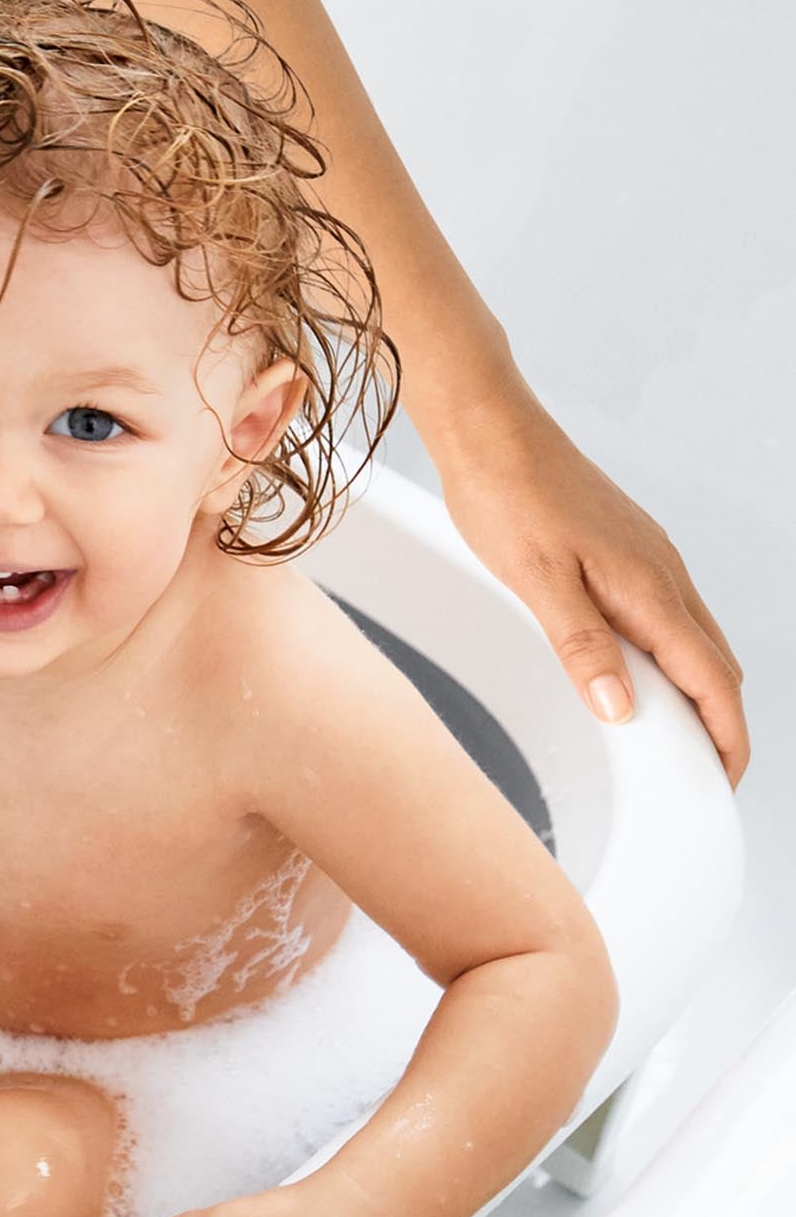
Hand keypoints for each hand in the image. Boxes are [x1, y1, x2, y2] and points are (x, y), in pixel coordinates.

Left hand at [434, 402, 747, 786]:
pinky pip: (668, 615)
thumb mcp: (536, 582)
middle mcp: (663, 575)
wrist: (492, 435)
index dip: (725, 736)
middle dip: (719, 723)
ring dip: (697, 691)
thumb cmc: (506, 500)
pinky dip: (672, 657)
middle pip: (715, 664)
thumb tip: (620, 708)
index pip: (711, 679)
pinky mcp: (628, 551)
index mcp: (649, 589)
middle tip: (699, 776)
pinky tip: (638, 674)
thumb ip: (581, 645)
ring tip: (672, 740)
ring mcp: (649, 561)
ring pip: (695, 639)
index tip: (723, 782)